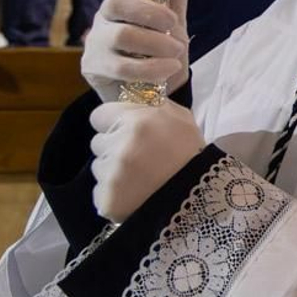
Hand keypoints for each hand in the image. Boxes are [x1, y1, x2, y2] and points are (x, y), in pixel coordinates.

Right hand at [82, 0, 190, 101]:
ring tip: (177, 53)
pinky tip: (168, 69)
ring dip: (155, 44)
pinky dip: (150, 68)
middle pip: (116, 2)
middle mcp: (104, 16)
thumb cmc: (160, 51)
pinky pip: (121, 66)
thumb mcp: (174, 23)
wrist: (157, 92)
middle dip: (149, 12)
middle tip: (172, 23)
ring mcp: (95, 41)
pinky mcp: (93, 67)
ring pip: (121, 35)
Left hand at [89, 98, 205, 222]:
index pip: (99, 115)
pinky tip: (134, 194)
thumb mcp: (180, 118)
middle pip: (98, 142)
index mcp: (137, 121)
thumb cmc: (190, 153)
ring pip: (98, 167)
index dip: (112, 123)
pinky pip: (100, 192)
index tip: (126, 132)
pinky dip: (113, 194)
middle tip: (139, 158)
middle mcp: (121, 145)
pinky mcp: (107, 200)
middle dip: (113, 148)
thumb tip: (130, 96)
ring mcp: (112, 175)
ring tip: (139, 178)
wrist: (198, 197)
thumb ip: (151, 104)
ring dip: (113, 171)